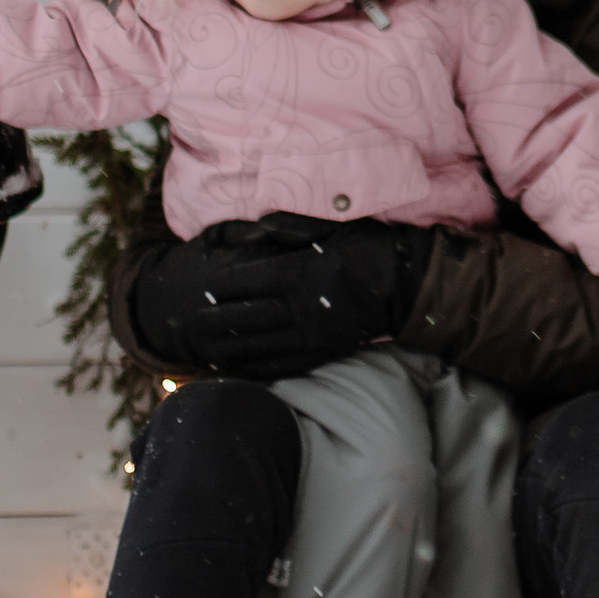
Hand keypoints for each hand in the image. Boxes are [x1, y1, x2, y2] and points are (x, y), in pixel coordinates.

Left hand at [131, 213, 424, 377]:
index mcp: (297, 272)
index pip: (245, 281)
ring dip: (229, 348)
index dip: (219, 286)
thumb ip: (286, 227)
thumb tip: (252, 225)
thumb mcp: (328, 227)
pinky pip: (283, 366)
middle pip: (245, 317)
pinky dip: (256, 370)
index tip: (201, 286)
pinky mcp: (323, 352)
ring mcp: (311, 334)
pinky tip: (239, 371)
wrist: (407, 284)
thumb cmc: (368, 247)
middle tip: (191, 323)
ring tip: (204, 349)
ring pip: (259, 346)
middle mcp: (299, 307)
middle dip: (215, 320)